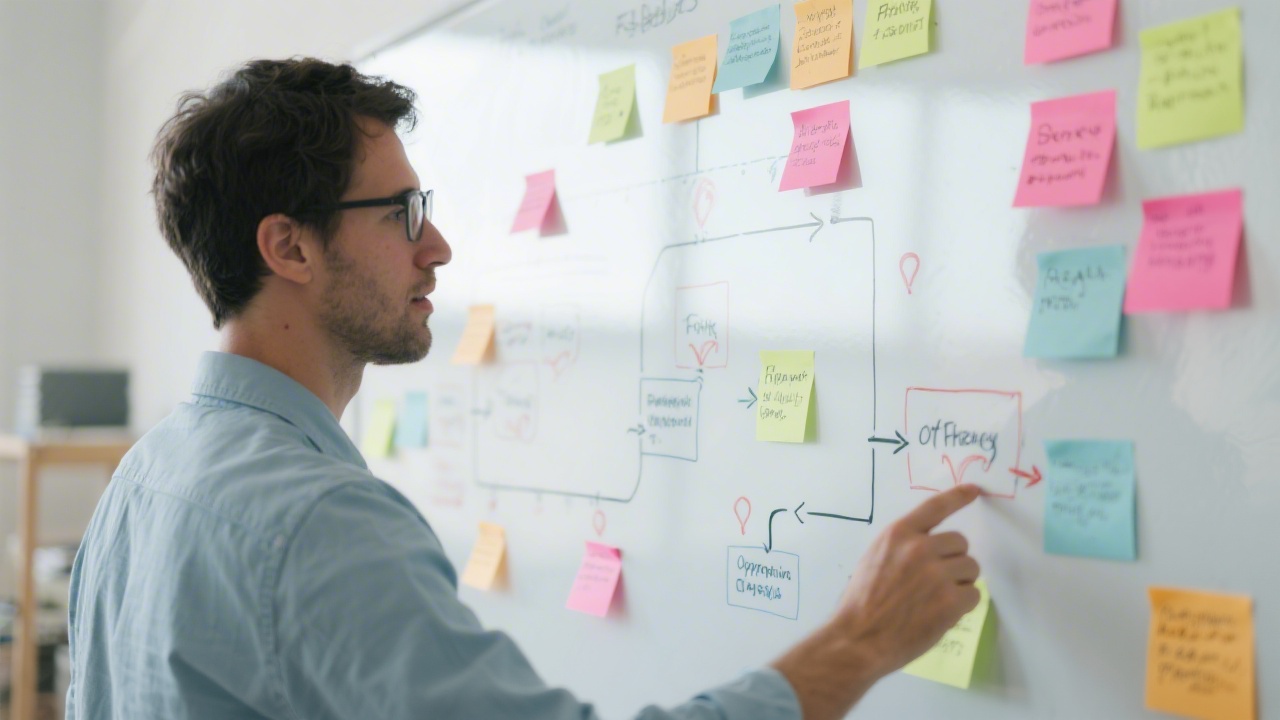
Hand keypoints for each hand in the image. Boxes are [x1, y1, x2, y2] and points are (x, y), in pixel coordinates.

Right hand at [770, 484, 981, 719]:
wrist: (858, 638)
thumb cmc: (861, 602)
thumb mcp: (874, 559)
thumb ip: (902, 548)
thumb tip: (932, 548)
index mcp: (898, 534)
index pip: (935, 507)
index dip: (957, 496)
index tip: (974, 490)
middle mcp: (920, 548)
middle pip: (960, 543)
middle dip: (954, 560)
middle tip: (937, 581)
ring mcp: (937, 574)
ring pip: (971, 568)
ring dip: (960, 583)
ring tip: (937, 599)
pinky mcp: (951, 601)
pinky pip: (974, 595)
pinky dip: (962, 606)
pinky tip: (941, 614)